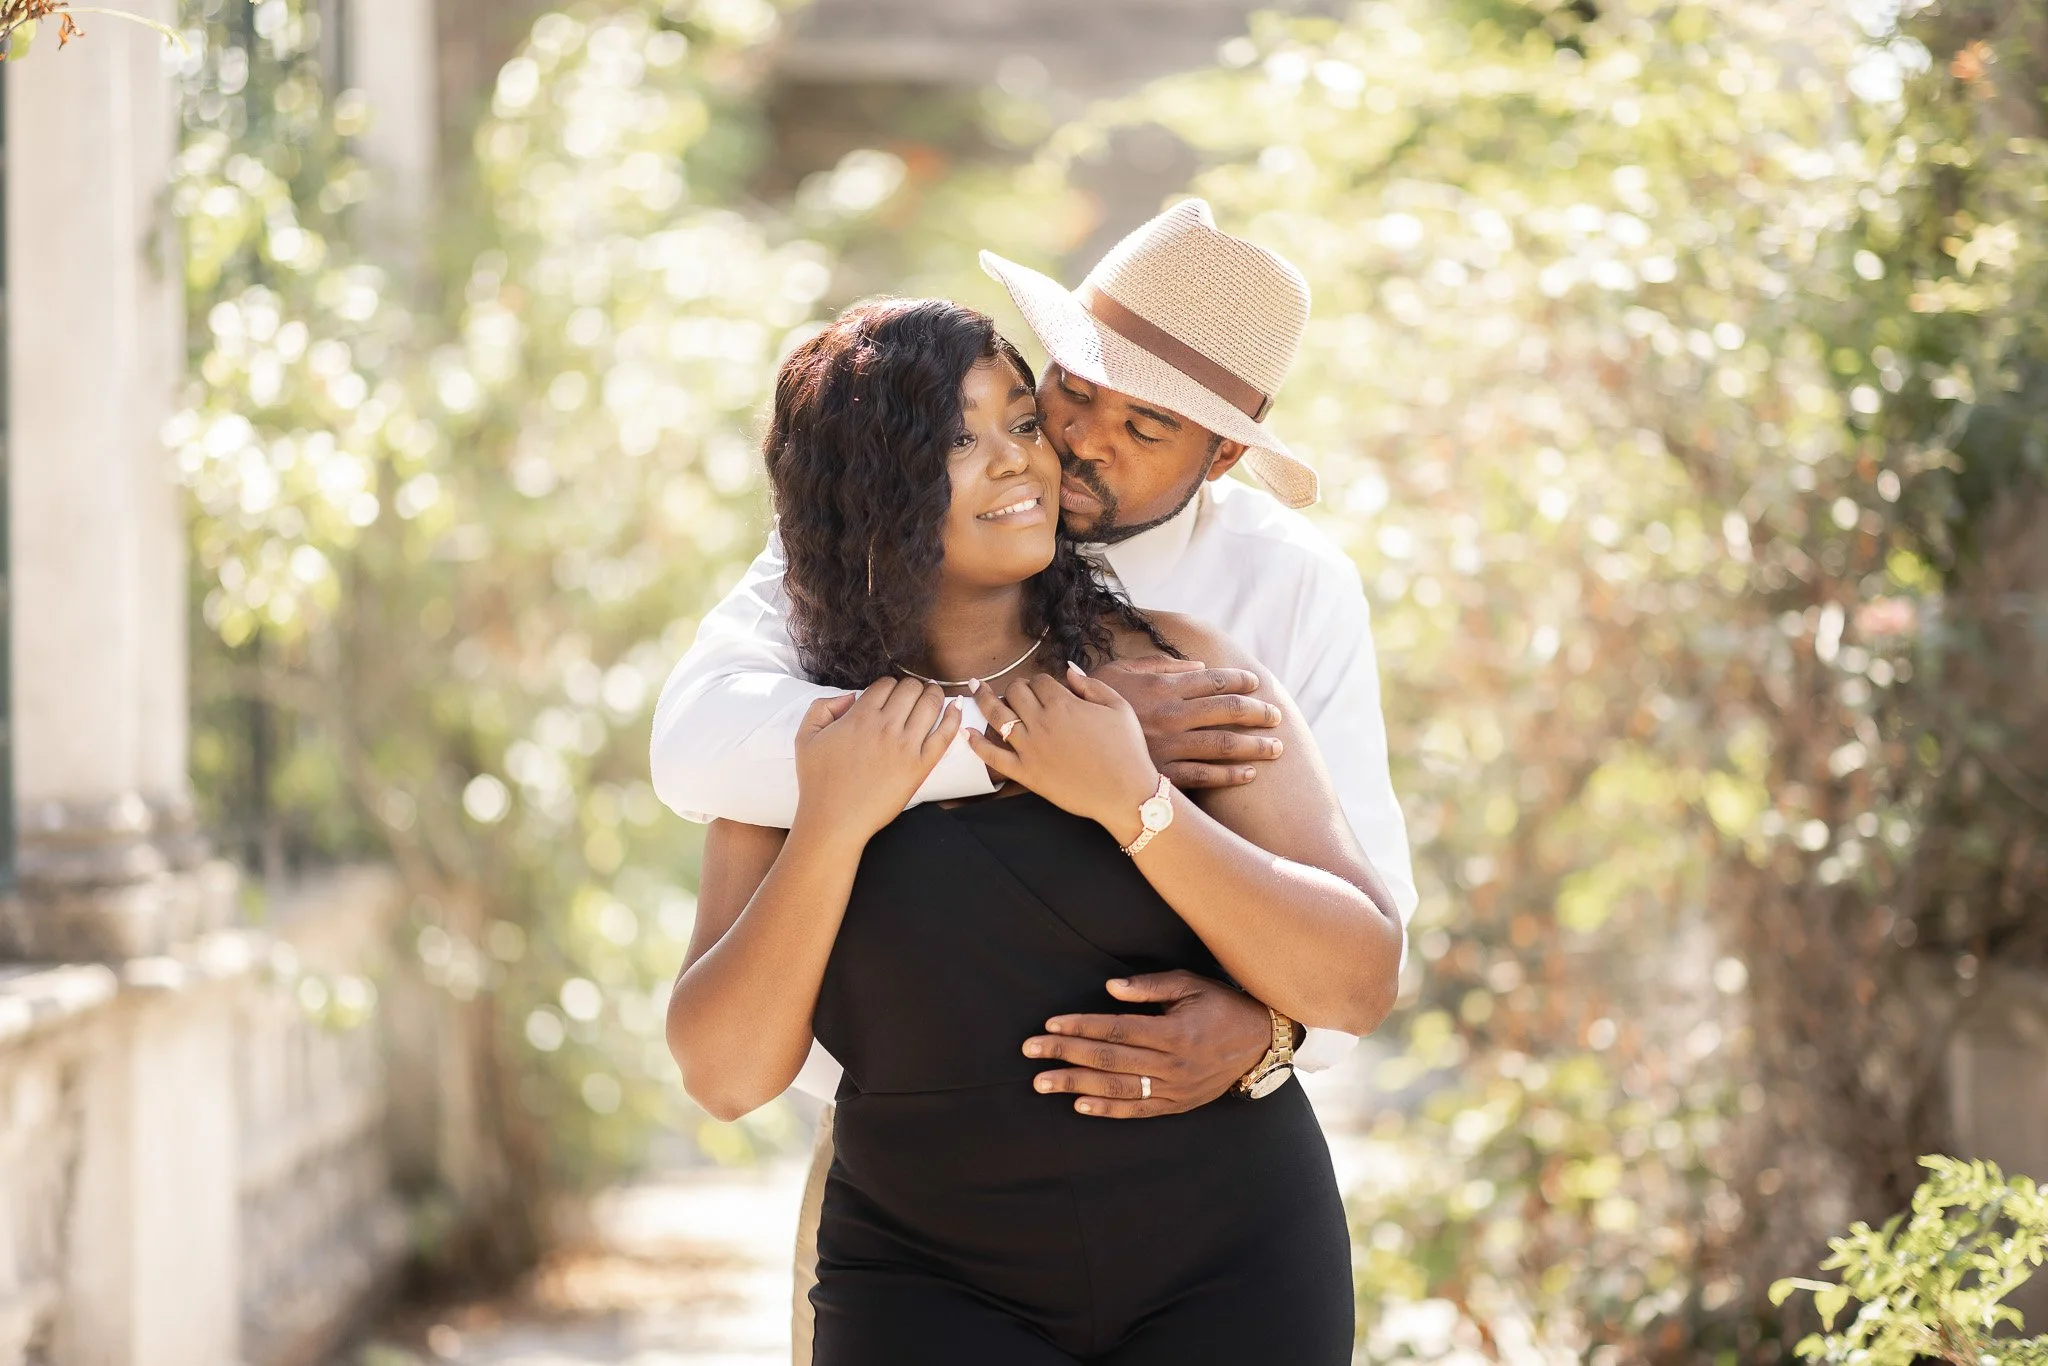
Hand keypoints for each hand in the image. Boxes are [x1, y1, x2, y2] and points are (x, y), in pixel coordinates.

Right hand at [793, 679, 961, 841]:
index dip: (889, 685)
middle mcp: (884, 727)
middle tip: (914, 693)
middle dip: (913, 687)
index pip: (885, 683)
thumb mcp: (805, 737)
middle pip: (910, 689)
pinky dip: (954, 716)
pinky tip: (956, 707)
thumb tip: (850, 697)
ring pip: (930, 704)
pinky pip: (945, 734)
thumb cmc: (817, 783)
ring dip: (934, 694)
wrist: (834, 821)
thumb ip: (822, 707)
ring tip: (934, 694)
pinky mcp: (920, 767)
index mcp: (858, 717)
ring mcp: (905, 746)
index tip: (891, 693)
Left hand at [966, 666, 1157, 836]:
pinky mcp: (1025, 773)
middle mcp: (1041, 722)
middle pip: (1015, 692)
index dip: (1039, 681)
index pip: (1039, 681)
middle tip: (1016, 692)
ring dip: (983, 699)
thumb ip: (1091, 685)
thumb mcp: (1118, 707)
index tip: (1042, 688)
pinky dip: (977, 744)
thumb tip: (1068, 670)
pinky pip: (993, 756)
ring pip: (998, 716)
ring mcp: (1030, 748)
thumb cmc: (1126, 750)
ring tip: (974, 689)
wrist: (1125, 792)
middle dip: (1015, 687)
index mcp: (1063, 704)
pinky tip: (966, 733)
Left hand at [1020, 971, 1273, 1117]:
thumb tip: (1110, 989)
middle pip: (1108, 1060)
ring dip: (1075, 1085)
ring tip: (1042, 1082)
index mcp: (1174, 1032)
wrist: (1261, 1043)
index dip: (1080, 1027)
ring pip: (1116, 1088)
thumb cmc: (1221, 1005)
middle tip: (1030, 1052)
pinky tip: (1079, 1105)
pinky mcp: (1177, 1105)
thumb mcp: (1191, 984)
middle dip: (1065, 1055)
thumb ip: (1149, 986)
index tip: (1049, 1024)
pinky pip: (1137, 1110)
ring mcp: (1175, 1088)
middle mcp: (1172, 1064)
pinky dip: (1107, 1109)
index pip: (1115, 1030)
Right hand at [1088, 656, 1283, 790]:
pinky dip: (1231, 776)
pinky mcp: (1163, 773)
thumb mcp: (1119, 672)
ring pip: (1224, 744)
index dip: (1240, 681)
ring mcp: (1170, 746)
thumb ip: (1159, 665)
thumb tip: (1197, 665)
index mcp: (1163, 687)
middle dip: (1258, 713)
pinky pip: (1205, 776)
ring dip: (1255, 746)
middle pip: (1228, 711)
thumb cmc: (1091, 703)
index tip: (1257, 684)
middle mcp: (1172, 714)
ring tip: (1276, 747)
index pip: (1213, 680)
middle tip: (1276, 716)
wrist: (1065, 742)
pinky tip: (1250, 776)